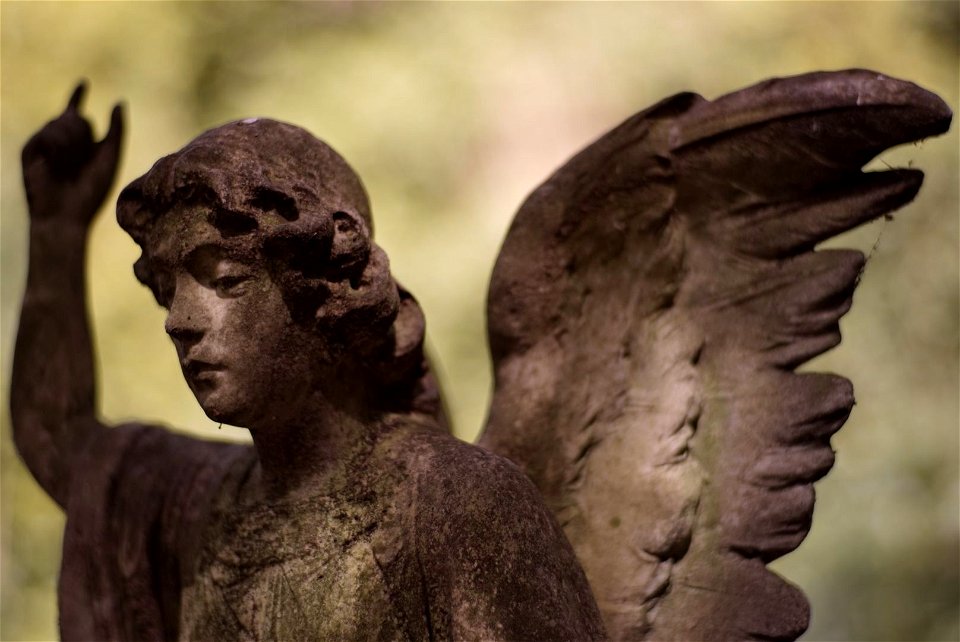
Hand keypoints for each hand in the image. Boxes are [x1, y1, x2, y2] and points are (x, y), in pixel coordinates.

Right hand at [22, 82, 123, 226]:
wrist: (66, 215)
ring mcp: (44, 144)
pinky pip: (48, 133)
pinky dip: (58, 148)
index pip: (78, 114)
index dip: (78, 97)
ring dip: (73, 144)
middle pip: (77, 118)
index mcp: (80, 145)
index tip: (84, 82)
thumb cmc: (91, 193)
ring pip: (62, 122)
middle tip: (81, 162)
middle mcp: (61, 142)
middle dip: (85, 135)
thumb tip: (119, 102)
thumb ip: (116, 131)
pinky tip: (55, 166)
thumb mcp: (110, 159)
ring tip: (69, 168)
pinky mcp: (30, 149)